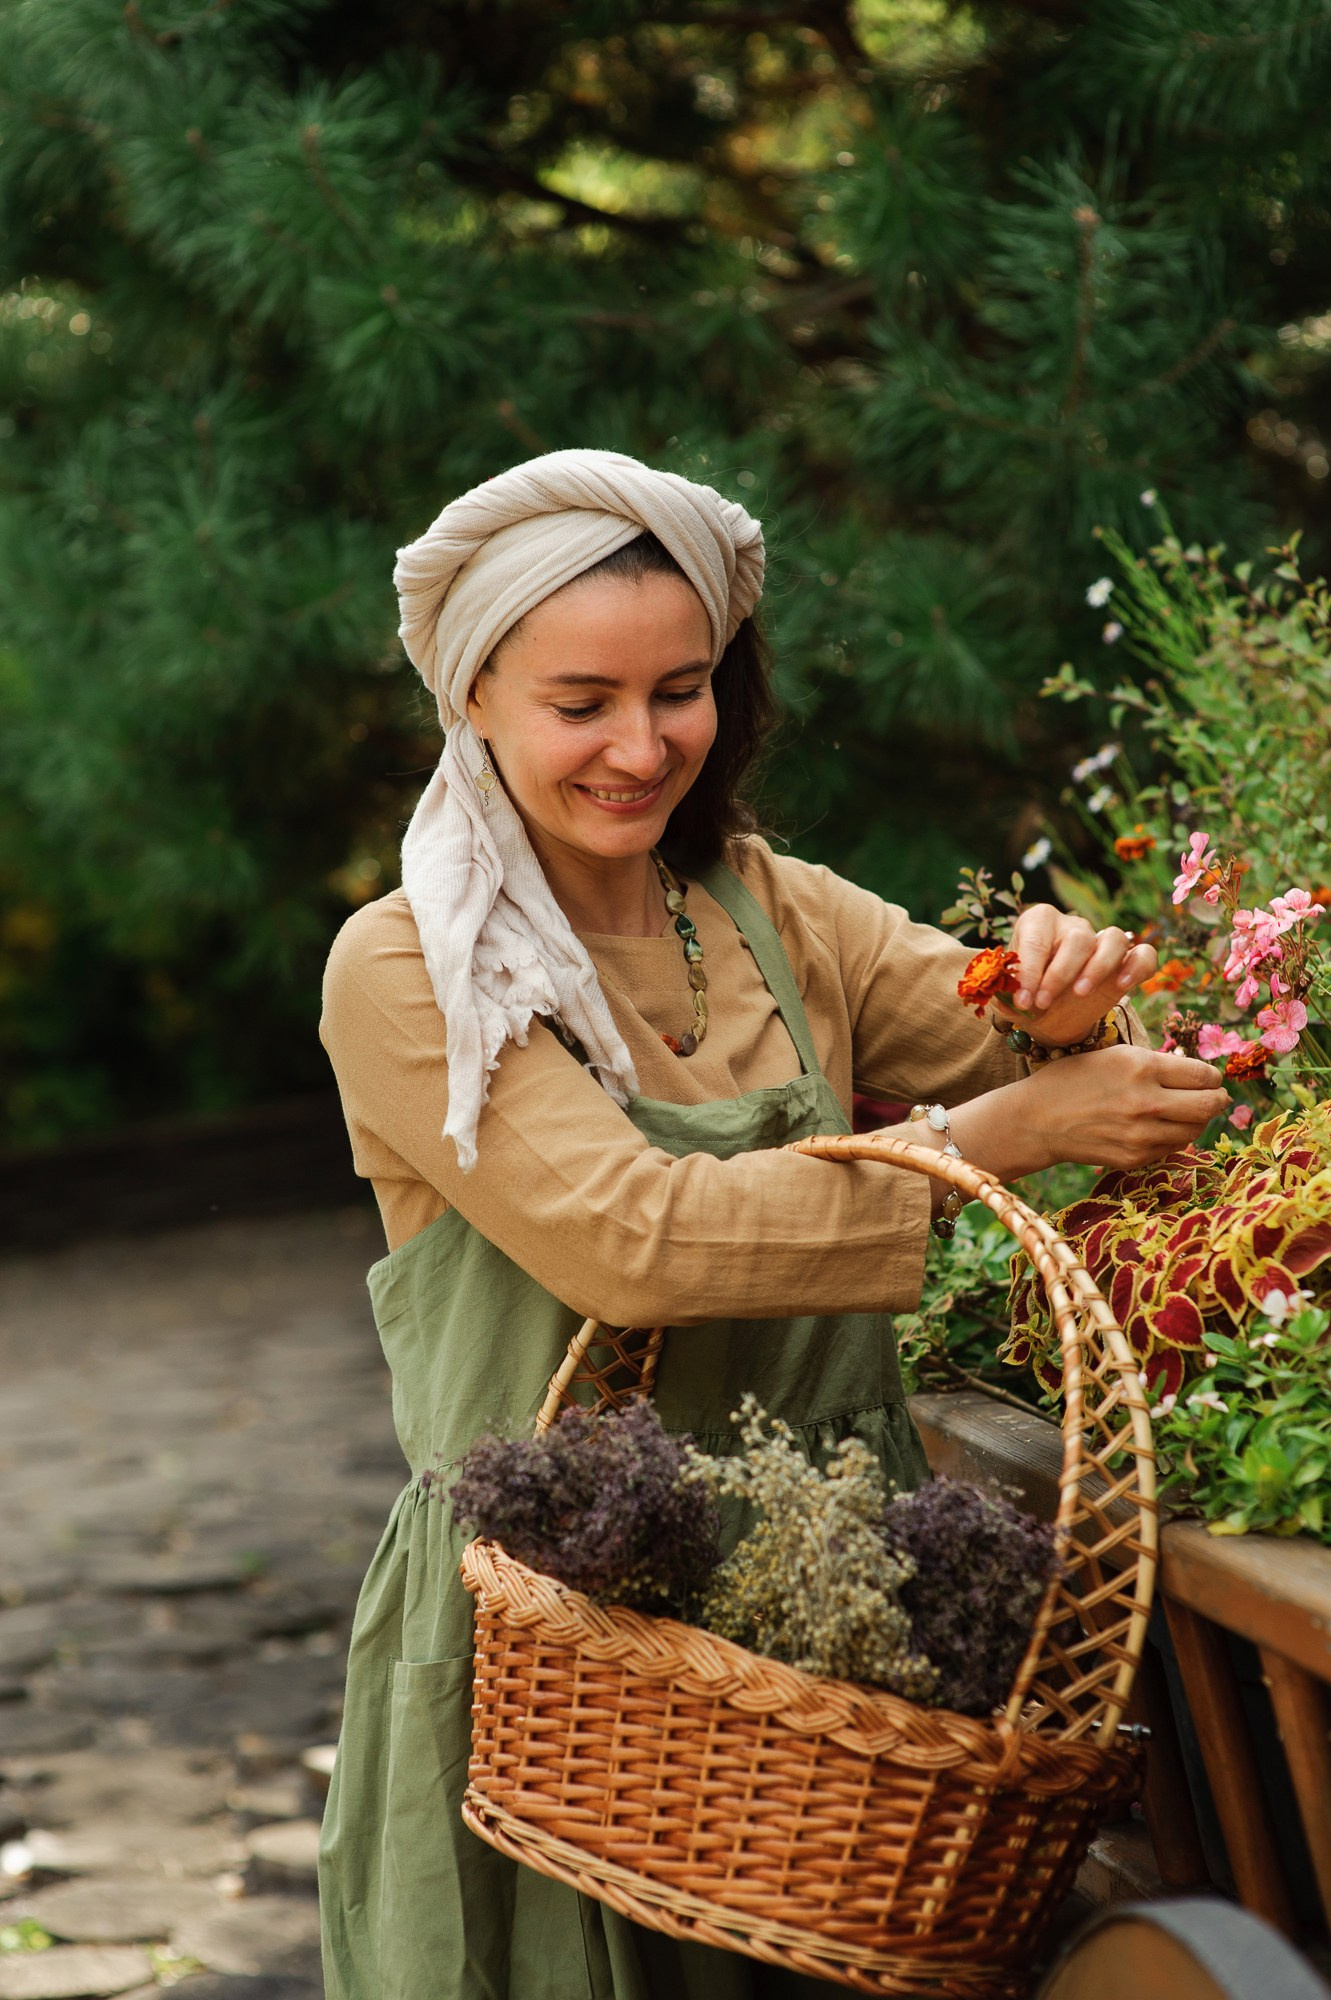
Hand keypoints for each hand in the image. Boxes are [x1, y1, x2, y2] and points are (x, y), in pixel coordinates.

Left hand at [999, 904, 1157, 1046]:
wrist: (1050, 1017)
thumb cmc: (1027, 999)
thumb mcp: (1008, 999)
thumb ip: (1004, 995)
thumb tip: (1007, 996)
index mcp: (1038, 923)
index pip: (1036, 939)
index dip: (1029, 971)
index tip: (1022, 1001)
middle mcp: (1072, 926)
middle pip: (1077, 939)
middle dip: (1059, 974)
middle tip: (1043, 1003)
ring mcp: (1101, 941)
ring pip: (1113, 939)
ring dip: (1098, 967)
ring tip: (1080, 993)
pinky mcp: (1125, 962)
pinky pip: (1143, 953)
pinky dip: (1137, 966)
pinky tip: (1123, 985)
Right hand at [1022, 1044, 1229, 1170]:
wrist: (1038, 1119)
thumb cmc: (1075, 1079)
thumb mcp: (1116, 1056)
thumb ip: (1158, 1065)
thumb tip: (1200, 1078)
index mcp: (1141, 1067)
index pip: (1204, 1074)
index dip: (1212, 1076)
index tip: (1207, 1078)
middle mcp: (1146, 1101)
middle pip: (1210, 1105)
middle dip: (1217, 1099)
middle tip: (1213, 1097)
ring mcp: (1142, 1134)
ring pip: (1195, 1130)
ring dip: (1195, 1120)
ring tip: (1181, 1111)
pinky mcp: (1135, 1158)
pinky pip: (1172, 1147)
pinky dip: (1171, 1136)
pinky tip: (1154, 1127)